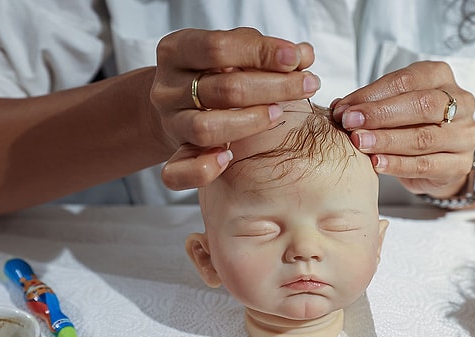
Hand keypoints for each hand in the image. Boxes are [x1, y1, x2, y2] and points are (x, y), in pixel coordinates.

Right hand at [150, 27, 318, 188]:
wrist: (178, 105)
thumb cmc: (214, 73)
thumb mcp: (234, 52)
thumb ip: (265, 52)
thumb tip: (303, 55)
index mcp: (176, 51)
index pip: (218, 47)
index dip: (261, 52)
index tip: (295, 56)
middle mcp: (167, 88)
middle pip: (223, 88)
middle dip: (274, 86)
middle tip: (307, 85)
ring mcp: (170, 124)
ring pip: (206, 128)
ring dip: (250, 122)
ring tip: (277, 114)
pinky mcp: (173, 156)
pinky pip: (178, 173)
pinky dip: (204, 169)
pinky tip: (229, 157)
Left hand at [331, 61, 474, 198]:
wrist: (441, 156)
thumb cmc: (412, 123)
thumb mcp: (393, 104)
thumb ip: (370, 103)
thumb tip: (340, 107)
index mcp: (440, 77)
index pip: (406, 81)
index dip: (372, 94)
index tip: (344, 108)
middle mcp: (461, 102)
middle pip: (422, 105)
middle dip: (381, 115)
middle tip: (350, 124)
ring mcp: (465, 134)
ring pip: (424, 137)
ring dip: (386, 141)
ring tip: (360, 143)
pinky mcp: (460, 164)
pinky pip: (427, 165)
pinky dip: (398, 164)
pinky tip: (376, 163)